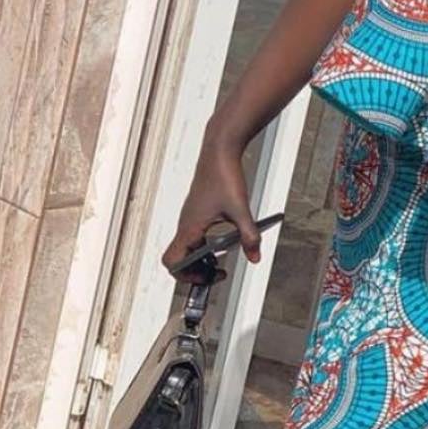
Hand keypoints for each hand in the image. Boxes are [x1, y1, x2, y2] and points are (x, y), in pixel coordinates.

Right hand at [160, 138, 261, 279]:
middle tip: (217, 274)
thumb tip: (255, 257)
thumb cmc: (224, 176)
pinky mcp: (196, 212)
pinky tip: (222, 245)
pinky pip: (193, 237)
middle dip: (196, 272)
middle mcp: (185, 225)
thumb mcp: (241, 210)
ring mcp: (189, 219)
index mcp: (190, 228)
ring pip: (187, 249)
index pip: (172, 262)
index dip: (186, 276)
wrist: (219, 152)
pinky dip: (204, 247)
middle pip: (179, 260)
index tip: (207, 276)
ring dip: (200, 260)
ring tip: (219, 263)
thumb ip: (249, 236)